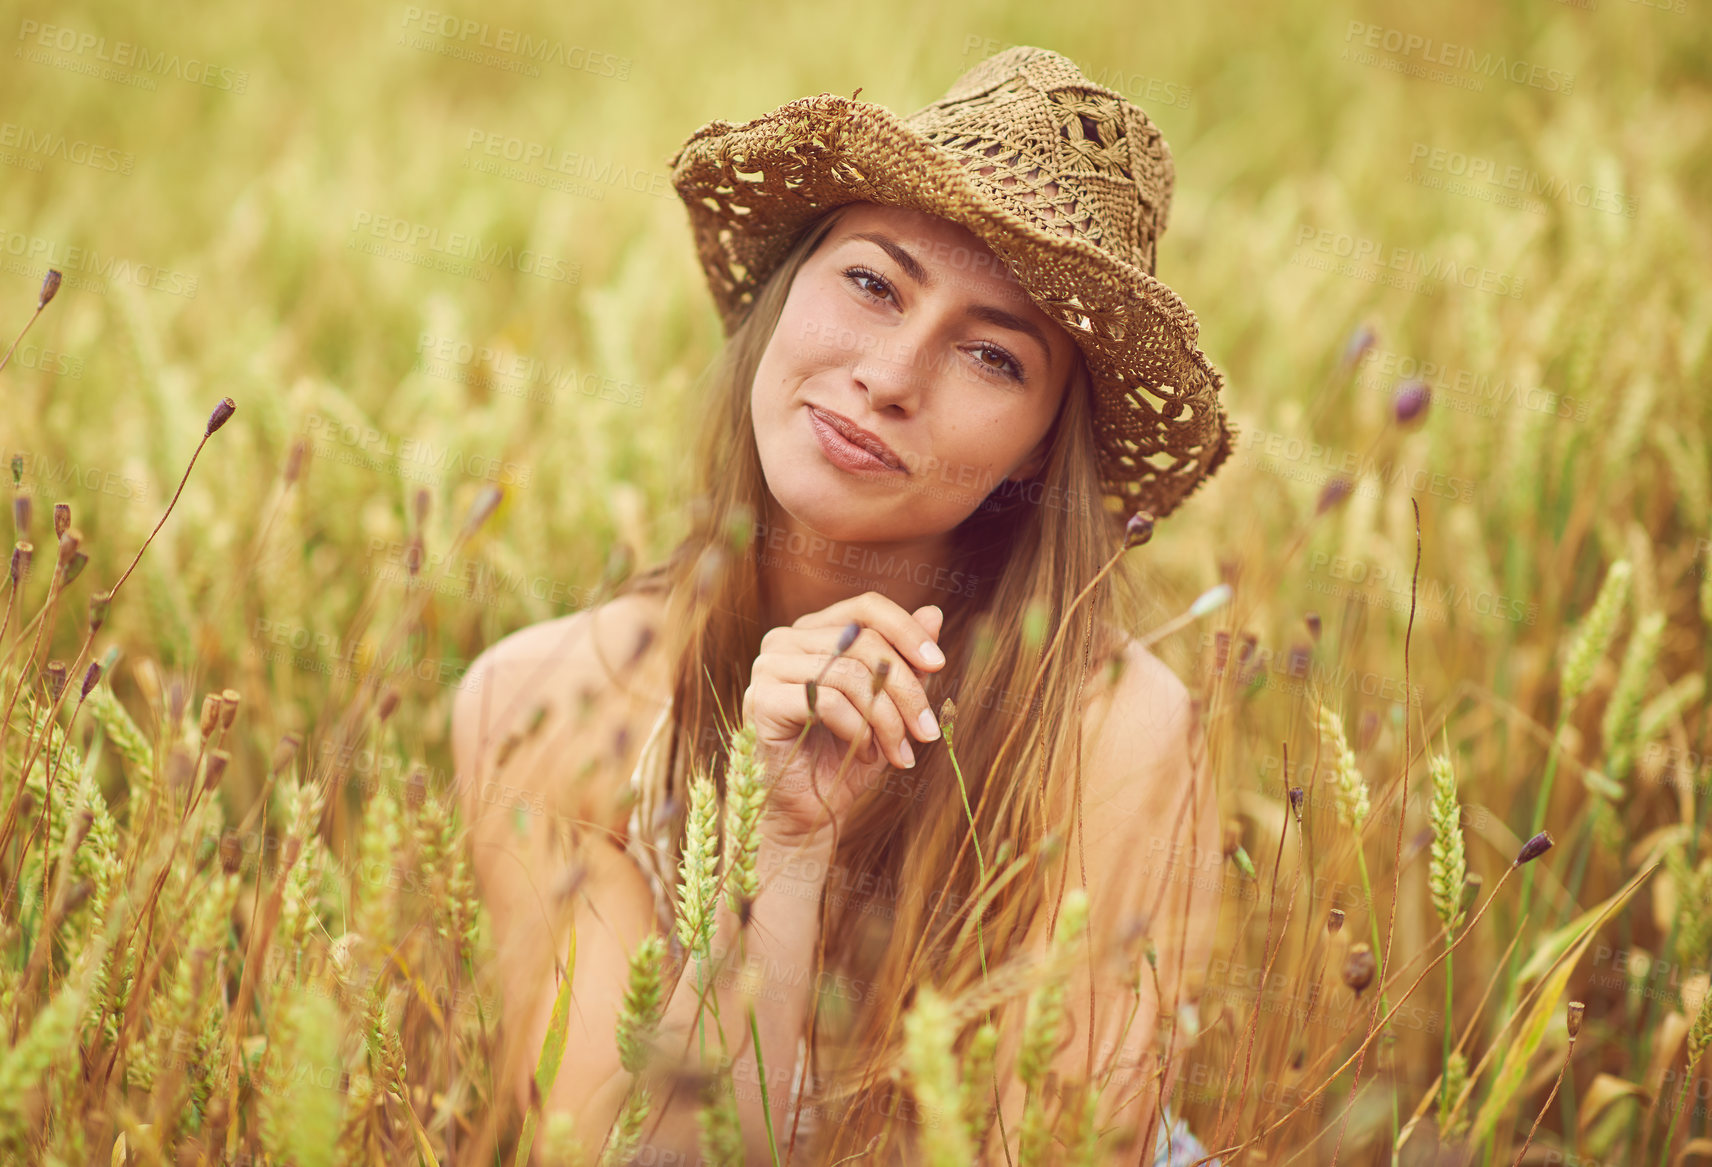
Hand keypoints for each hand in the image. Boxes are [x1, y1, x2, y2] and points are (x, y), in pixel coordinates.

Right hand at [742, 592, 946, 845]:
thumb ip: (904, 660)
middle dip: (906, 691)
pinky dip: (858, 732)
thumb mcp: (889, 705)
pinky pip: (828, 703)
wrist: (811, 810)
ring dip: (887, 720)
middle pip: (864, 643)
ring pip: (850, 674)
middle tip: (927, 731)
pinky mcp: (762, 700)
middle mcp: (785, 640)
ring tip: (899, 752)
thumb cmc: (848, 753)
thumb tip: (933, 612)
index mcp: (815, 631)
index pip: (866, 608)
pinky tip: (865, 755)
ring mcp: (768, 668)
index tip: (939, 664)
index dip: (906, 630)